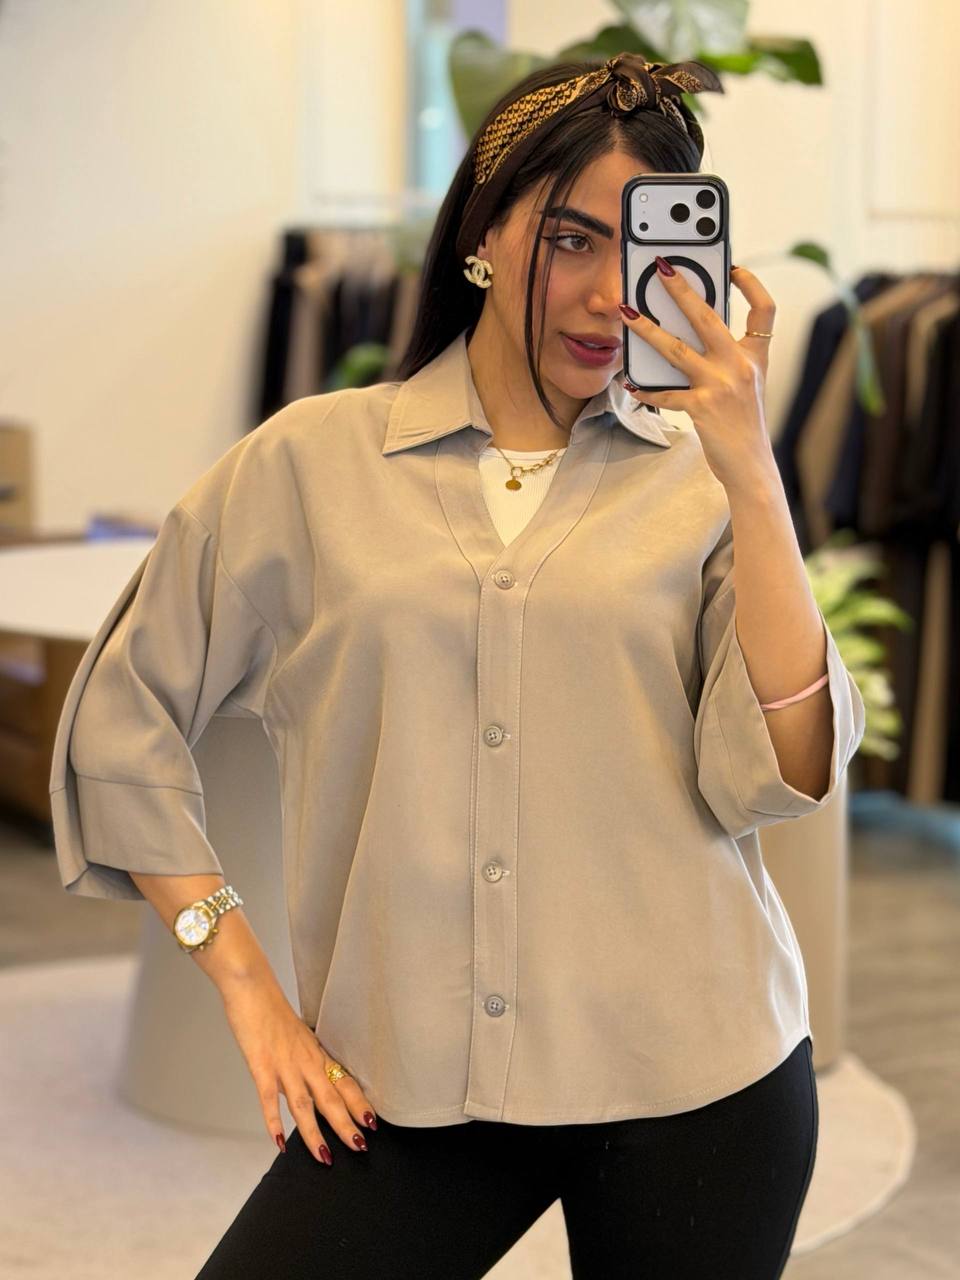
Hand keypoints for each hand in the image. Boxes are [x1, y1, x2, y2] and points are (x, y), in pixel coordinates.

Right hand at [220, 978, 376, 1164]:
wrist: (252, 987)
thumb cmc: (272, 1010)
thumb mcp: (296, 1035)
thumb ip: (303, 1059)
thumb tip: (308, 1081)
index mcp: (315, 1053)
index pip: (344, 1081)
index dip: (358, 1103)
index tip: (371, 1122)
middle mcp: (305, 1060)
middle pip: (331, 1097)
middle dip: (346, 1124)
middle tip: (360, 1147)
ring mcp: (284, 1064)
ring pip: (305, 1105)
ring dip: (315, 1133)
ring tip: (326, 1157)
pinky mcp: (262, 1065)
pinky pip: (270, 1099)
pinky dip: (275, 1123)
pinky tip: (280, 1143)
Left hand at [618, 262, 777, 490]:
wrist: (751, 465)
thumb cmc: (744, 425)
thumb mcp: (746, 385)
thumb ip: (726, 360)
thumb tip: (688, 336)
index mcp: (755, 357)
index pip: (764, 310)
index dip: (751, 285)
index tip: (734, 267)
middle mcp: (740, 366)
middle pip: (708, 317)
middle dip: (681, 289)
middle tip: (662, 268)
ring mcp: (720, 386)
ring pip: (676, 349)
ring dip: (647, 329)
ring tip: (627, 314)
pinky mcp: (702, 407)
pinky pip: (665, 393)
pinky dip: (645, 388)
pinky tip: (629, 381)